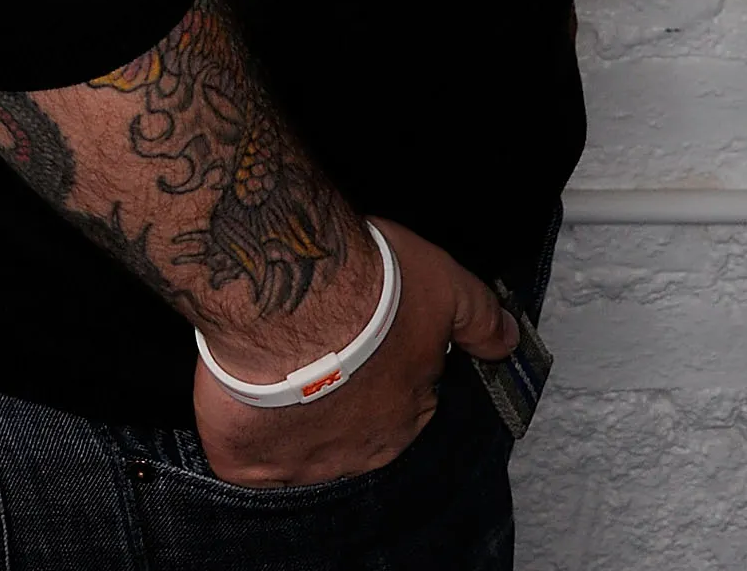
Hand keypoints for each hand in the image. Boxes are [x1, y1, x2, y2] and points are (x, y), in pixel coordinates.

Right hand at [193, 219, 517, 489]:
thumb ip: (479, 318)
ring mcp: (301, 461)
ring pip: (298, 442)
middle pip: (353, 424)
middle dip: (340, 391)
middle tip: (318, 341)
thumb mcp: (443, 284)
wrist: (288, 296)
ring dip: (290, 410)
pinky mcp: (245, 459)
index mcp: (409, 413)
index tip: (364, 329)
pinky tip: (238, 398)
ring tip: (273, 361)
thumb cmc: (369, 289)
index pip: (407, 398)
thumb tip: (508, 342)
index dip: (384, 360)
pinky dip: (241, 435)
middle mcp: (361, 449)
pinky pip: (243, 459)